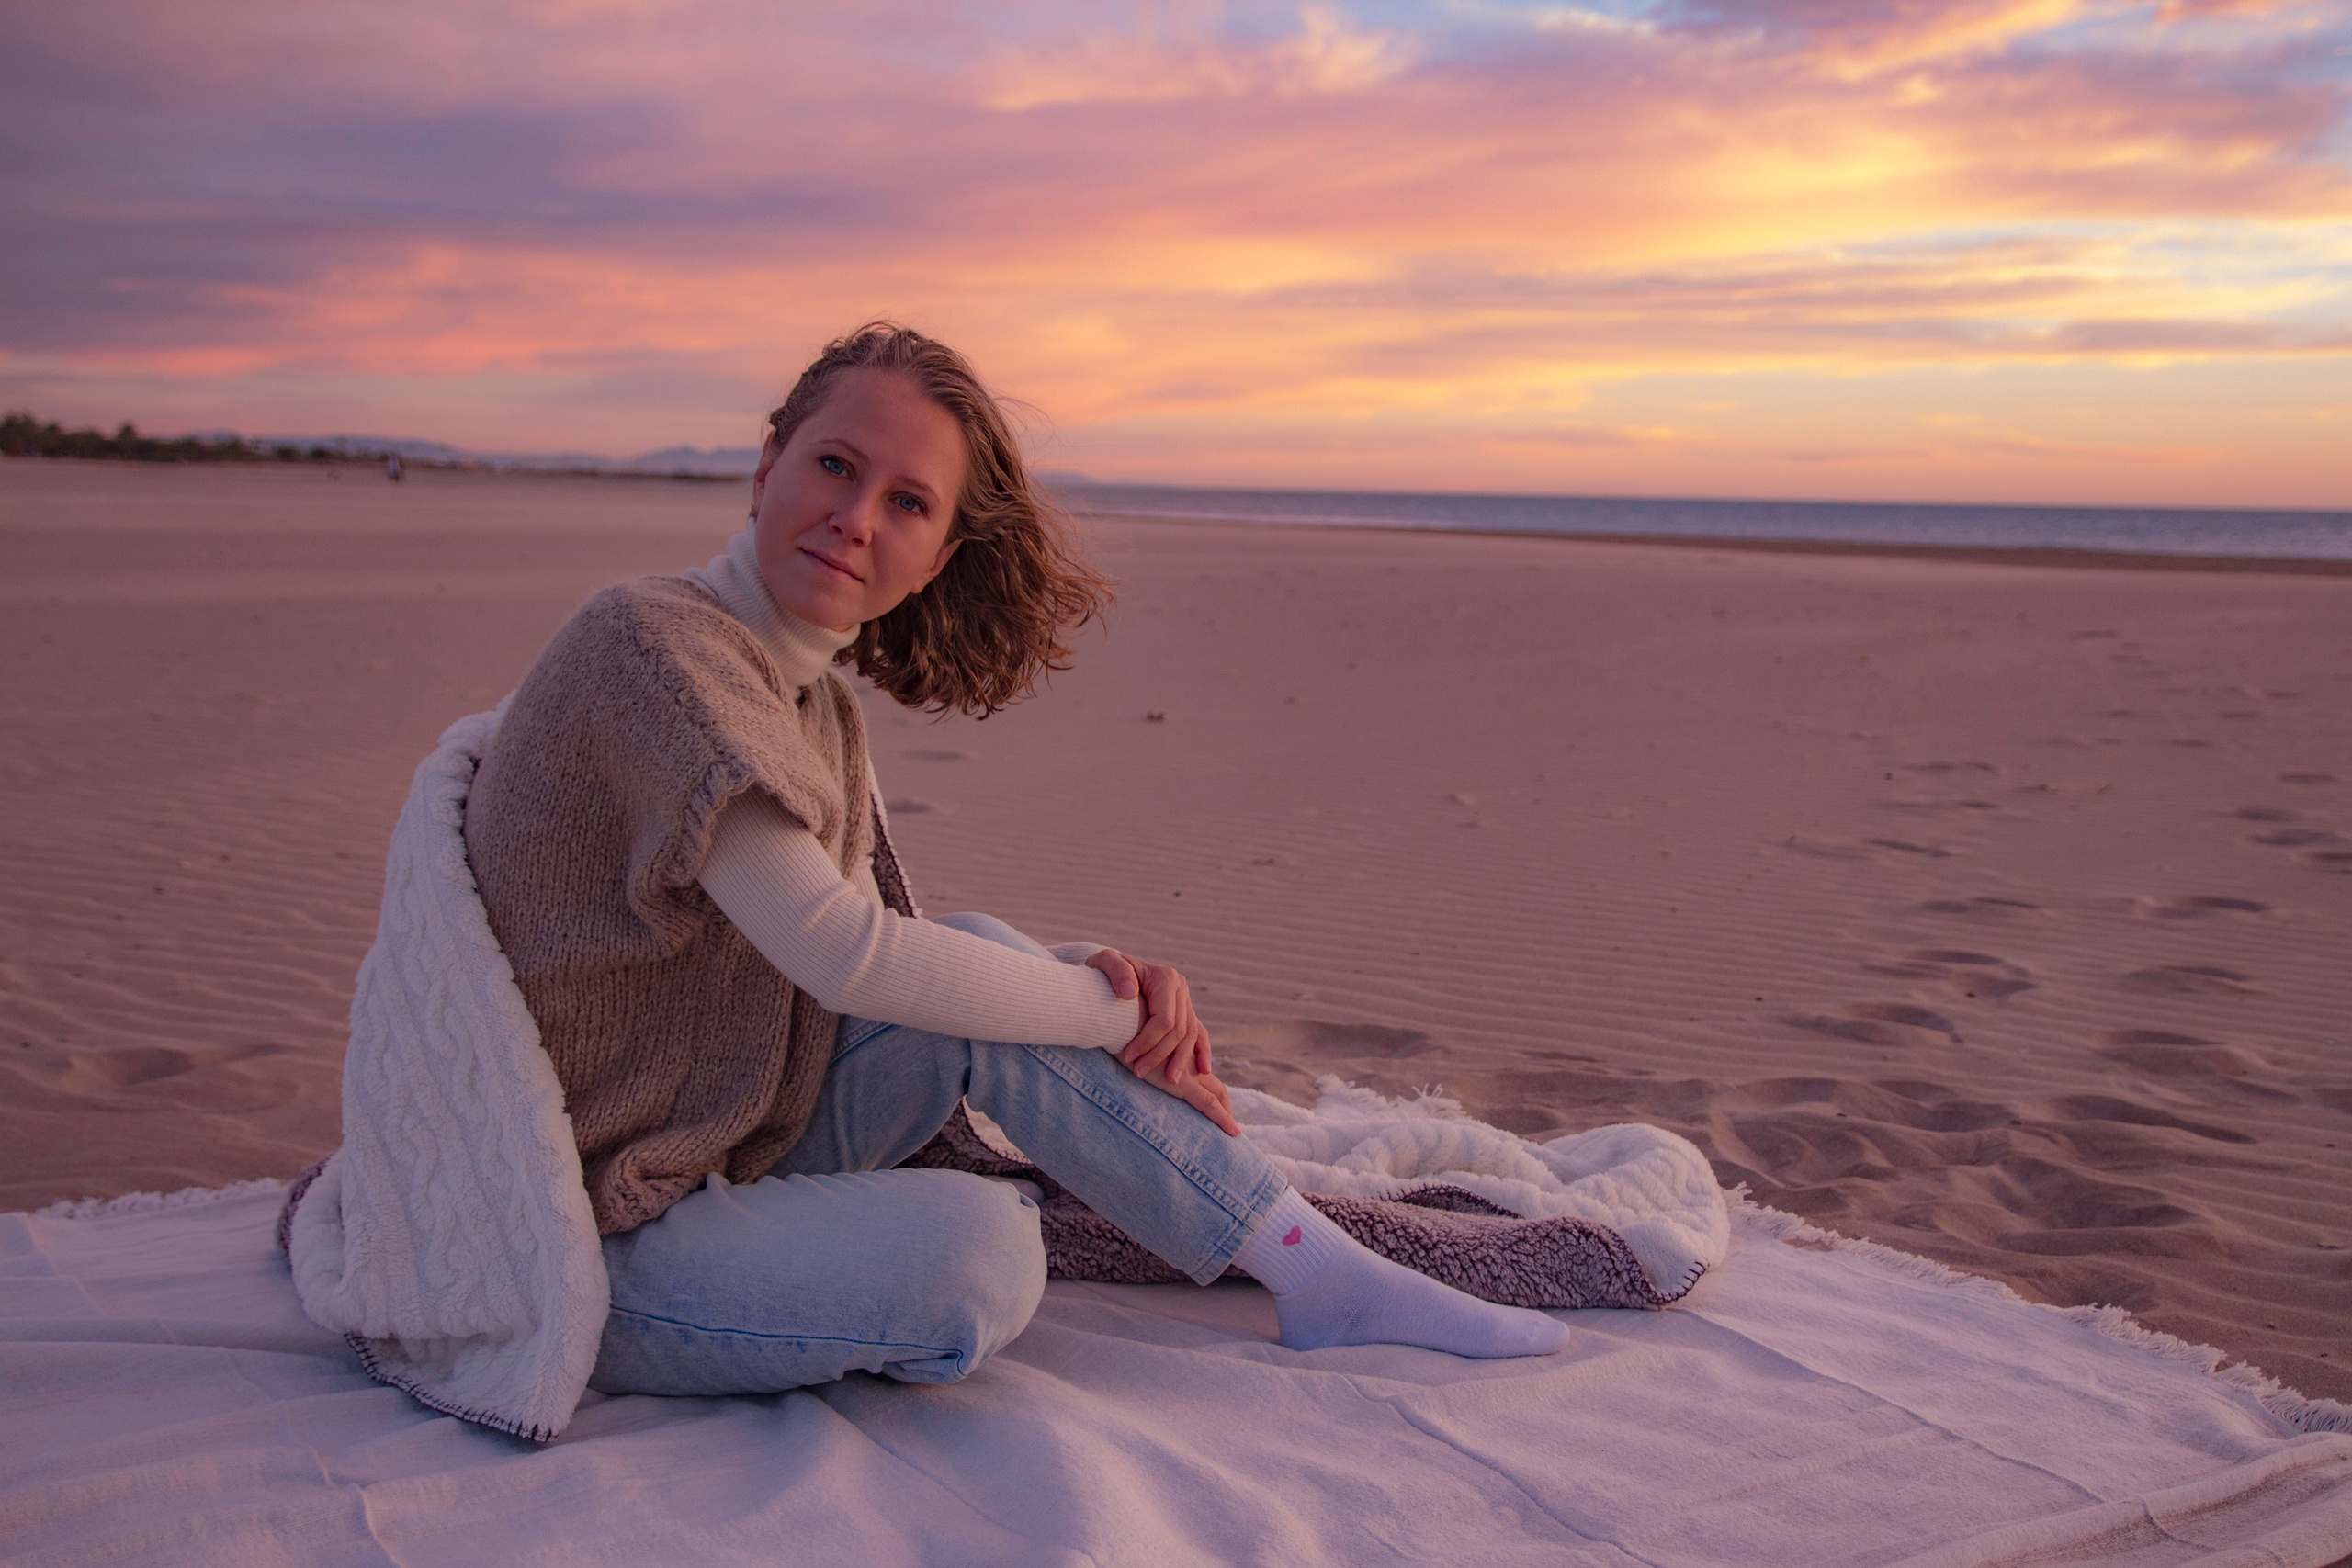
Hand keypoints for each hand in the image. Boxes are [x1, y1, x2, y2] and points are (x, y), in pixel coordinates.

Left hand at [1085, 948, 1238, 1135]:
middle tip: (1138, 1073)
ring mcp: (1185, 1000)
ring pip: (1190, 1036)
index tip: (1128, 1057)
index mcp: (1165, 977)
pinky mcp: (1185, 1011)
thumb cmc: (1103, 970)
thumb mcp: (1103, 962)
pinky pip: (1199, 1033)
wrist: (1110, 970)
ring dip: (1180, 1060)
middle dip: (1160, 1055)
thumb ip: (1116, 971)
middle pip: (1178, 1031)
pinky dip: (1203, 1052)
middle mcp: (1180, 988)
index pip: (1164, 1020)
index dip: (1148, 1042)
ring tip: (1168, 1081)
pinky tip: (1202, 1070)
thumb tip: (1129, 992)